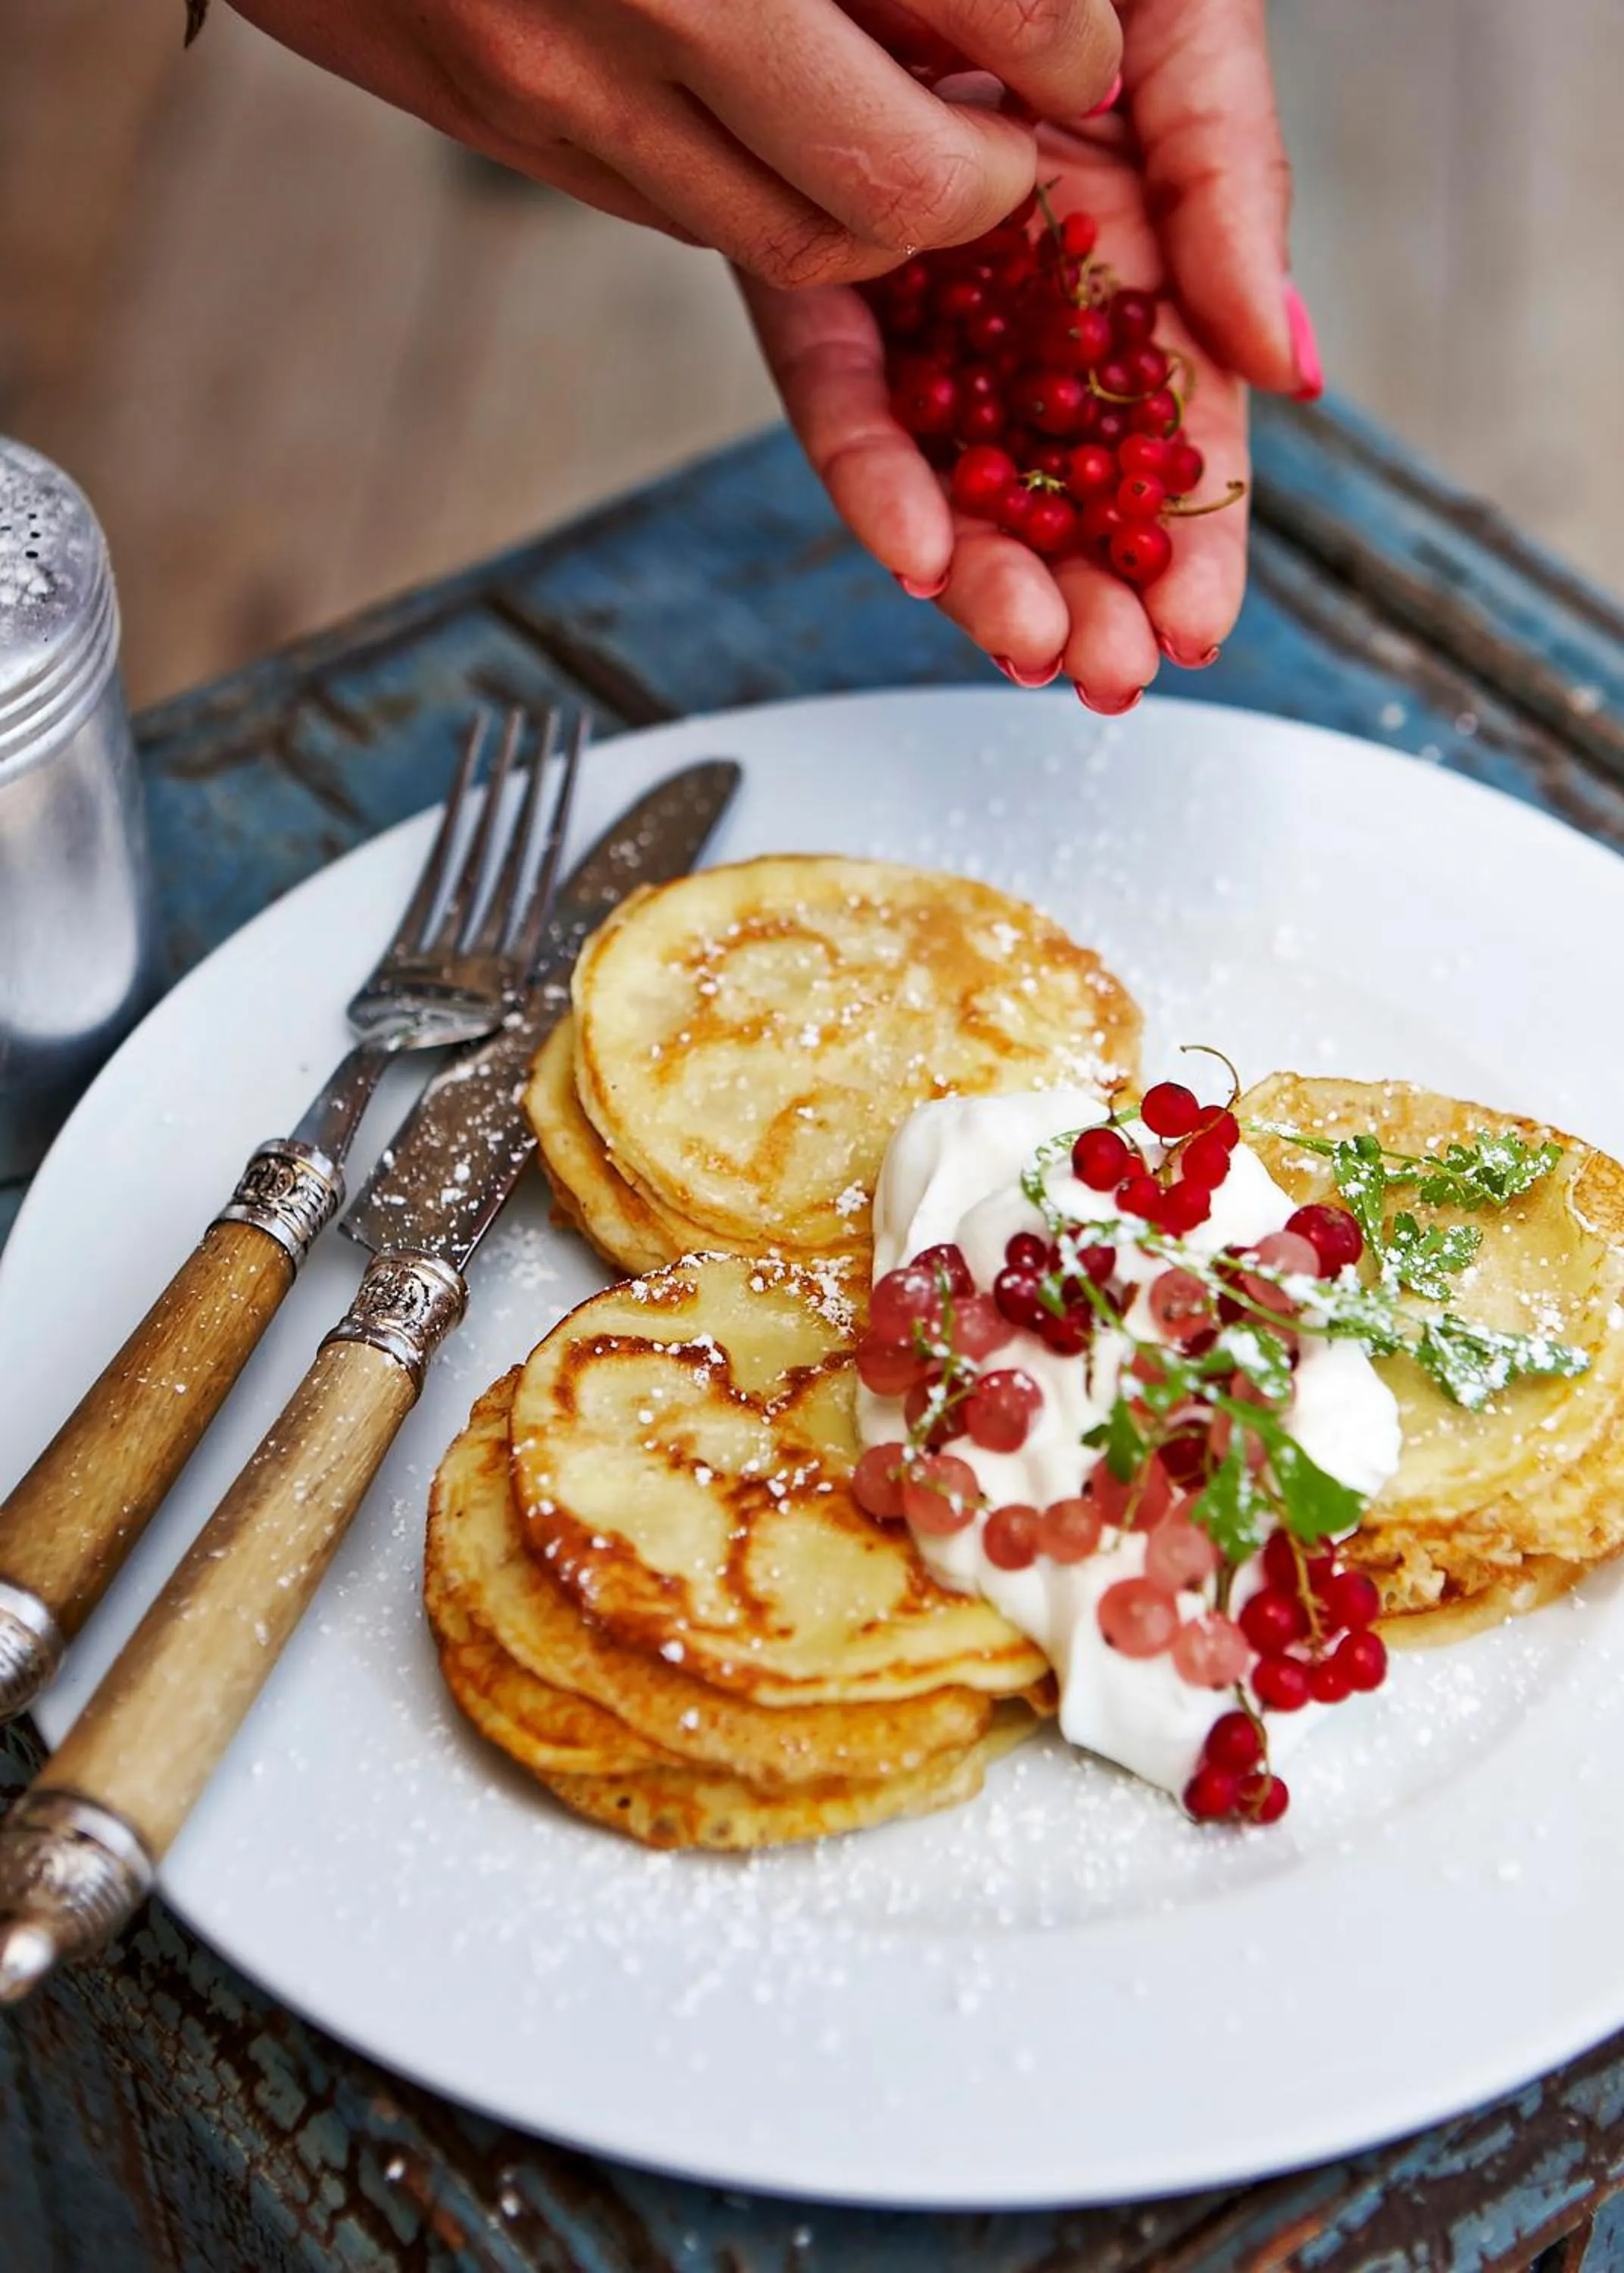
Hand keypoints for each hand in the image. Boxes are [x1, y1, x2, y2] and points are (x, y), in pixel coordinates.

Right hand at [229, 0, 1120, 288]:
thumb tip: (1049, 22)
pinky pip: (685, 213)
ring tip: (925, 142)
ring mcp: (554, 91)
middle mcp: (625, 13)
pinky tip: (796, 125)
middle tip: (1015, 137)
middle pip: (878, 199)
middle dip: (976, 188)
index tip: (1081, 52)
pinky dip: (773, 192)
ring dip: (883, 217)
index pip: (969, 32)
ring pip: (788, 243)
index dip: (1056, 54)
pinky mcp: (518, 132)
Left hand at [742, 0, 1308, 707]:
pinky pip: (840, 400)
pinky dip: (879, 480)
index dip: (1193, 540)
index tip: (1198, 628)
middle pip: (1061, 484)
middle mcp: (1026, 302)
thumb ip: (1237, 195)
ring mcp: (917, 302)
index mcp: (1137, 258)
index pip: (1174, 433)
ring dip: (991, 575)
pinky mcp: (807, 281)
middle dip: (1088, 590)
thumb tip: (1290, 369)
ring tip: (1025, 644)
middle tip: (1108, 672)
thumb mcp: (1194, 42)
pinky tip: (919, 550)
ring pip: (954, 472)